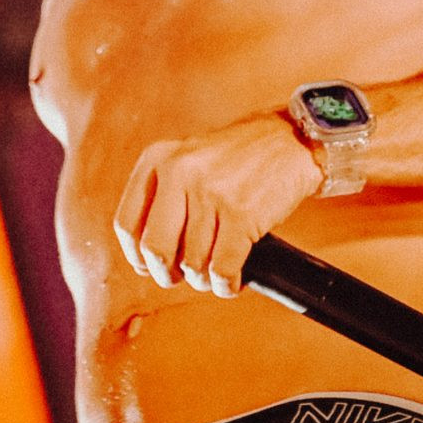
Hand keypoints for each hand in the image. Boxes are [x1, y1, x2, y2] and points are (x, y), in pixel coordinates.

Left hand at [113, 116, 324, 296]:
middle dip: (167, 274)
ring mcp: (211, 192)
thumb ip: (165, 196)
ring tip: (216, 273)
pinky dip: (226, 283)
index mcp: (159, 159)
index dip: (137, 256)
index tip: (149, 266)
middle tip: (180, 277)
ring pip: (192, 262)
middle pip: (155, 249)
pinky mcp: (242, 213)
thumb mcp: (191, 159)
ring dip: (204, 279)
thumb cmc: (244, 156)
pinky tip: (232, 280)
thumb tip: (149, 257)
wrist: (295, 139)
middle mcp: (180, 172)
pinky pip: (222, 268)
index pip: (127, 223)